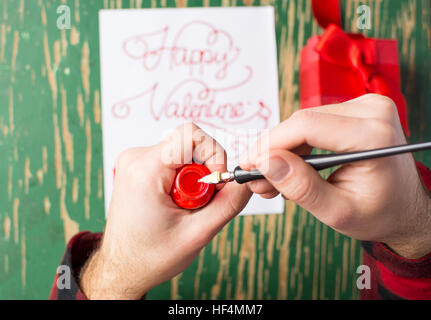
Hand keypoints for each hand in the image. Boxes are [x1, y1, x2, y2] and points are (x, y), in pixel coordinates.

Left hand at [80, 123, 251, 298]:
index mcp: (145, 170)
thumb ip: (228, 205)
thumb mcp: (196, 234)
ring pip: (182, 152)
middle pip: (188, 144)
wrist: (122, 267)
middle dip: (203, 172)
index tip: (215, 182)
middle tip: (198, 203)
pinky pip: (172, 159)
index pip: (190, 134)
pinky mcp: (139, 166)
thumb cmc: (150, 255)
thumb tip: (247, 181)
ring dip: (193, 178)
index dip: (213, 154)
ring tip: (185, 207)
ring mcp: (135, 161)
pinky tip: (176, 203)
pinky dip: (183, 179)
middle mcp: (136, 158)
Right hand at [241, 94, 430, 258]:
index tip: (246, 165)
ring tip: (271, 179)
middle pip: (301, 122)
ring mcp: (365, 106)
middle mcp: (372, 110)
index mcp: (374, 135)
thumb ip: (300, 187)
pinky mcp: (356, 110)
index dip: (269, 144)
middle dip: (272, 151)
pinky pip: (313, 123)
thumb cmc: (378, 213)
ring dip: (282, 149)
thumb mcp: (337, 211)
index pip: (306, 126)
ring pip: (303, 122)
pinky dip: (296, 145)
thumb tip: (263, 162)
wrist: (404, 207)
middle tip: (256, 179)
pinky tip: (288, 166)